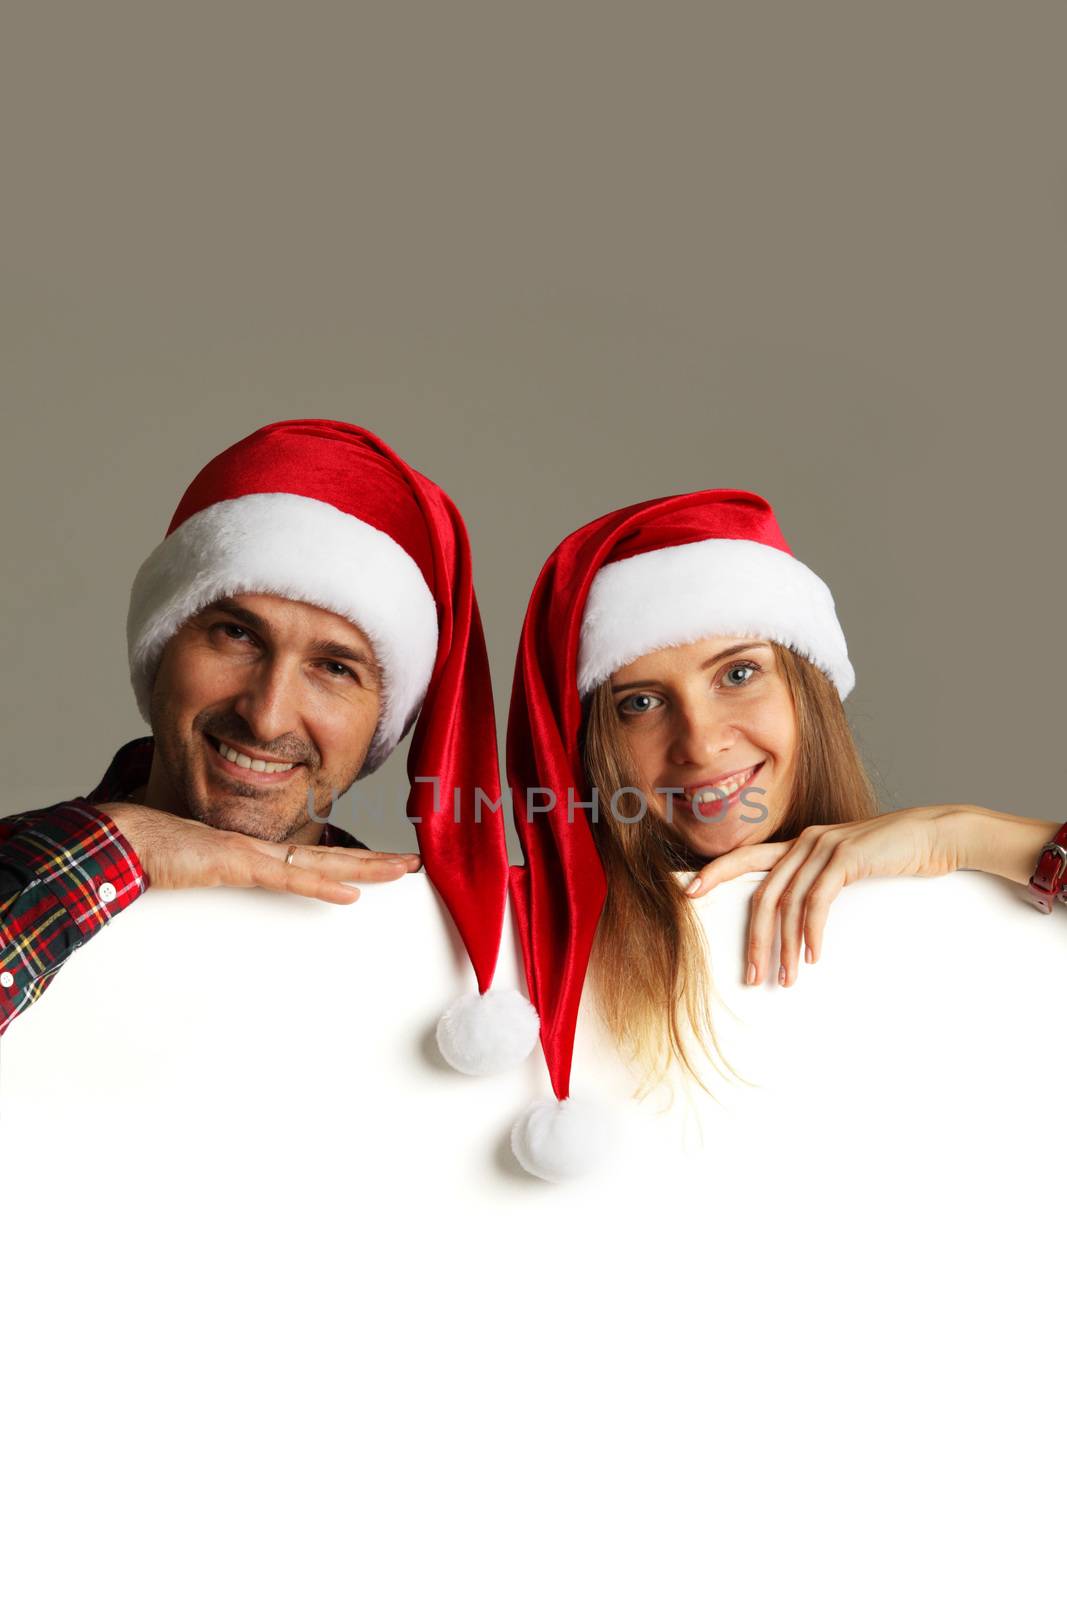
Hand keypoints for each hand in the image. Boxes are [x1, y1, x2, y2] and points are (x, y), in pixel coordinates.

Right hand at [96, 802, 420, 905]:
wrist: (123, 838)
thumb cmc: (151, 854)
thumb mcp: (195, 871)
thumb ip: (218, 876)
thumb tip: (226, 881)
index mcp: (253, 852)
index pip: (313, 858)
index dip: (349, 860)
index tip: (380, 866)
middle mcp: (260, 849)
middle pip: (331, 855)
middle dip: (375, 860)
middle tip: (413, 863)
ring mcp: (251, 854)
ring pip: (322, 862)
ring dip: (365, 868)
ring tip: (401, 870)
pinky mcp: (237, 864)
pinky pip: (289, 878)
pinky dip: (322, 885)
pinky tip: (350, 894)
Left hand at [683, 805, 966, 986]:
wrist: (936, 835)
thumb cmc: (893, 856)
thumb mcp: (848, 868)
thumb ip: (820, 883)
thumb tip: (797, 921)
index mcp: (799, 845)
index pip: (746, 859)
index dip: (715, 873)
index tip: (687, 892)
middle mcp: (804, 842)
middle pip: (763, 894)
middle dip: (753, 939)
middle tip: (751, 976)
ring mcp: (824, 846)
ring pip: (788, 903)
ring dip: (785, 946)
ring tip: (786, 979)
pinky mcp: (846, 856)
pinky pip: (817, 901)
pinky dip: (811, 931)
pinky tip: (813, 955)